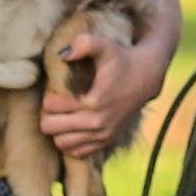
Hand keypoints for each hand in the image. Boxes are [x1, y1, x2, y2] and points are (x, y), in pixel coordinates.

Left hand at [39, 11, 162, 163]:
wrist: (147, 77)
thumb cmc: (121, 59)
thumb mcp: (105, 46)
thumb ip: (84, 44)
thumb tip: (63, 54)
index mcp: (93, 103)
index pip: (50, 108)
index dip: (49, 96)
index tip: (57, 89)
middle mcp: (97, 124)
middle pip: (50, 128)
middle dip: (49, 114)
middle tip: (57, 103)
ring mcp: (102, 136)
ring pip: (60, 143)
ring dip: (58, 129)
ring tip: (65, 114)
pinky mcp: (106, 142)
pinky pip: (76, 152)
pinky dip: (70, 141)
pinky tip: (75, 126)